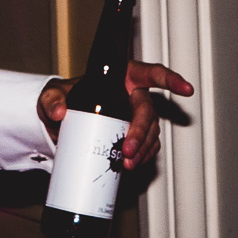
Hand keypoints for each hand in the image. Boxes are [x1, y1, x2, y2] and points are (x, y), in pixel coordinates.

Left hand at [37, 60, 192, 168]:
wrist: (60, 123)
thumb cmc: (63, 99)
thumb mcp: (52, 95)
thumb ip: (52, 99)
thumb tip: (59, 112)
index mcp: (122, 77)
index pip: (150, 73)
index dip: (170, 80)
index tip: (185, 89)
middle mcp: (133, 95)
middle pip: (147, 111)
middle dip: (140, 132)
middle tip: (127, 149)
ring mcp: (135, 116)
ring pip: (150, 131)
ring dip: (142, 148)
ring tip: (126, 163)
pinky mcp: (134, 135)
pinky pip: (146, 146)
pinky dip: (142, 156)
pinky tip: (131, 164)